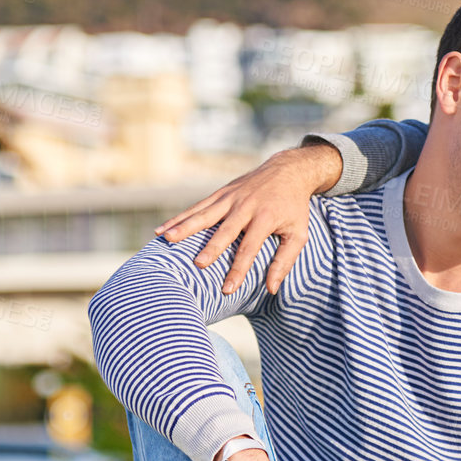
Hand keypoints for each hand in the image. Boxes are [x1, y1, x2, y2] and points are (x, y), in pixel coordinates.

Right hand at [155, 144, 341, 295]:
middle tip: (197, 264)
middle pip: (225, 230)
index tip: (227, 289)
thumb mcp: (298, 234)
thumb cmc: (294, 208)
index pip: (249, 248)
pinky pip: (197, 207)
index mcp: (266, 217)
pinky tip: (162, 230)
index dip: (238, 269)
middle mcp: (246, 206)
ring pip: (204, 214)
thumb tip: (272, 290)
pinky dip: (179, 218)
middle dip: (211, 248)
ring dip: (184, 227)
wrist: (288, 170)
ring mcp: (230, 197)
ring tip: (166, 239)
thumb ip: (285, 261)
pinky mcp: (221, 193)